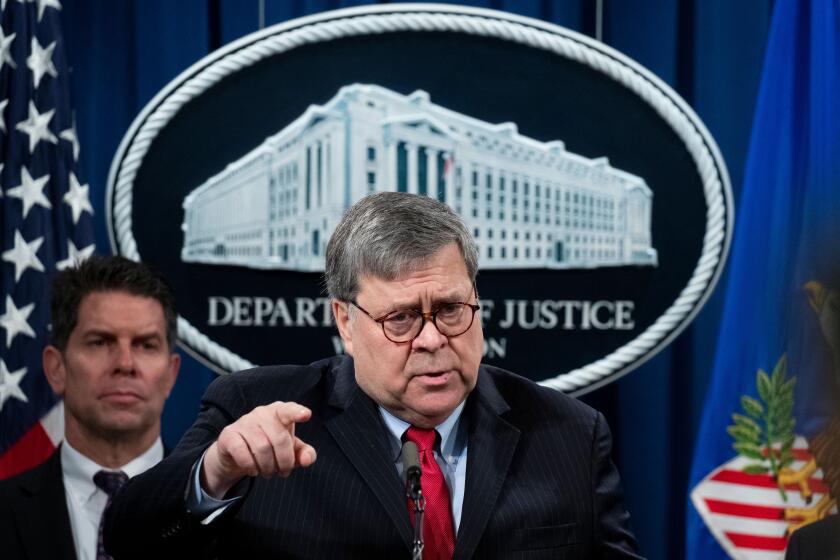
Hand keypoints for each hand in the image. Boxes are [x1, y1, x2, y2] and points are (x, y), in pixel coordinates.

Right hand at [201, 402, 316, 498]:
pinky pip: (242, 452)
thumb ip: (304, 453)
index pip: (289, 410)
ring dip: (268, 467)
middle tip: (282, 472)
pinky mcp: (229, 434)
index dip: (297, 412)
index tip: (306, 415)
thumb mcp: (290, 450)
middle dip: (284, 462)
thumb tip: (307, 460)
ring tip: (269, 473)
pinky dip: (251, 466)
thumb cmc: (270, 446)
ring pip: (262, 448)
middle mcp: (262, 413)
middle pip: (280, 439)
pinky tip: (253, 471)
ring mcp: (244, 422)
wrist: (236, 454)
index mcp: (280, 412)